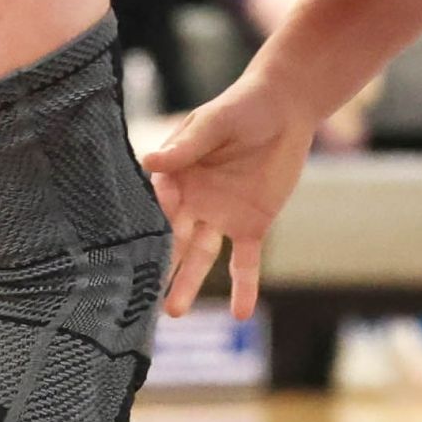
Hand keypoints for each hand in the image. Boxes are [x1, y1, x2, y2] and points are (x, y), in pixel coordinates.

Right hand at [141, 75, 317, 318]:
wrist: (284, 109)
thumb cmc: (242, 108)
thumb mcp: (214, 124)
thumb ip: (187, 147)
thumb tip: (150, 160)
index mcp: (175, 176)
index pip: (156, 206)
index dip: (149, 223)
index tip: (137, 243)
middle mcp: (191, 202)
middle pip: (170, 239)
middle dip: (156, 266)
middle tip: (137, 297)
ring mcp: (220, 216)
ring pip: (200, 257)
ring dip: (188, 284)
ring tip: (174, 312)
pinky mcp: (251, 225)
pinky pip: (245, 262)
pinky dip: (244, 287)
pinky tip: (240, 314)